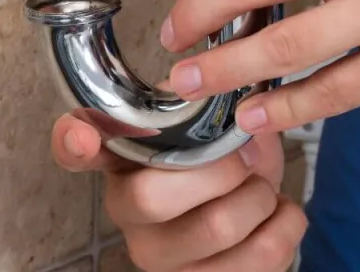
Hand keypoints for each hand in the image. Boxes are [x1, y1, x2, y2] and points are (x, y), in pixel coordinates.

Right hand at [50, 113, 304, 270]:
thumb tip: (223, 106)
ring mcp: (159, 256)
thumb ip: (205, 103)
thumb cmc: (227, 157)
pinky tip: (277, 214)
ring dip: (261, 198)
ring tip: (261, 190)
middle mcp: (128, 211)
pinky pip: (260, 256)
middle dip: (220, 170)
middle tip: (244, 161)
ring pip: (217, 227)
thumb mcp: (213, 118)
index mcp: (123, 158)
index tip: (82, 137)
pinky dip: (286, 224)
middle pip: (153, 197)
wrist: (260, 200)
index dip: (73, 144)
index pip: (74, 151)